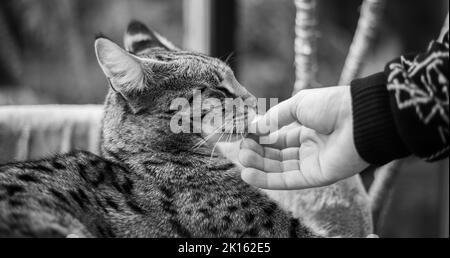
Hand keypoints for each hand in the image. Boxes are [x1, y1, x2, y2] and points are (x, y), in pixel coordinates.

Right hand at [239, 86, 368, 189]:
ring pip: (280, 168)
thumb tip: (253, 127)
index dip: (260, 138)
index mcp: (306, 128)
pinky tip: (249, 174)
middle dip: (257, 152)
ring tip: (242, 161)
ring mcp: (312, 163)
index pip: (277, 137)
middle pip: (276, 154)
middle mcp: (308, 147)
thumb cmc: (332, 106)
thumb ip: (275, 117)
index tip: (244, 136)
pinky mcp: (316, 177)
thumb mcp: (298, 104)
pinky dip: (268, 179)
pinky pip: (288, 180)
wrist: (359, 118)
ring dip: (259, 166)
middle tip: (241, 150)